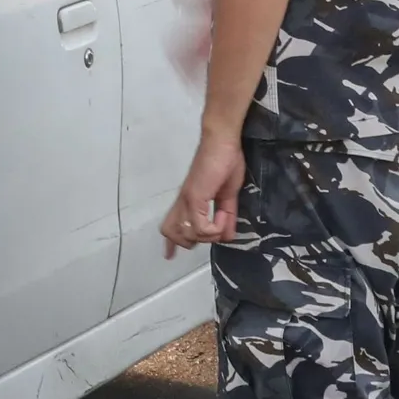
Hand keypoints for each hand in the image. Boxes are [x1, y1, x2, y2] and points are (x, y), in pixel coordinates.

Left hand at [160, 131, 246, 256]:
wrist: (223, 142)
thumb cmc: (225, 162)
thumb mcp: (228, 196)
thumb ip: (227, 215)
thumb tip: (229, 236)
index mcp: (188, 200)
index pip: (170, 224)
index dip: (171, 243)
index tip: (169, 256)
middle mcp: (183, 202)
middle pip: (171, 231)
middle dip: (191, 241)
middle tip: (211, 233)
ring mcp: (187, 200)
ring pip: (186, 233)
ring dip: (207, 236)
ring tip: (221, 224)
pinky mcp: (195, 197)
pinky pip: (199, 226)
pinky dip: (213, 229)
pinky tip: (222, 220)